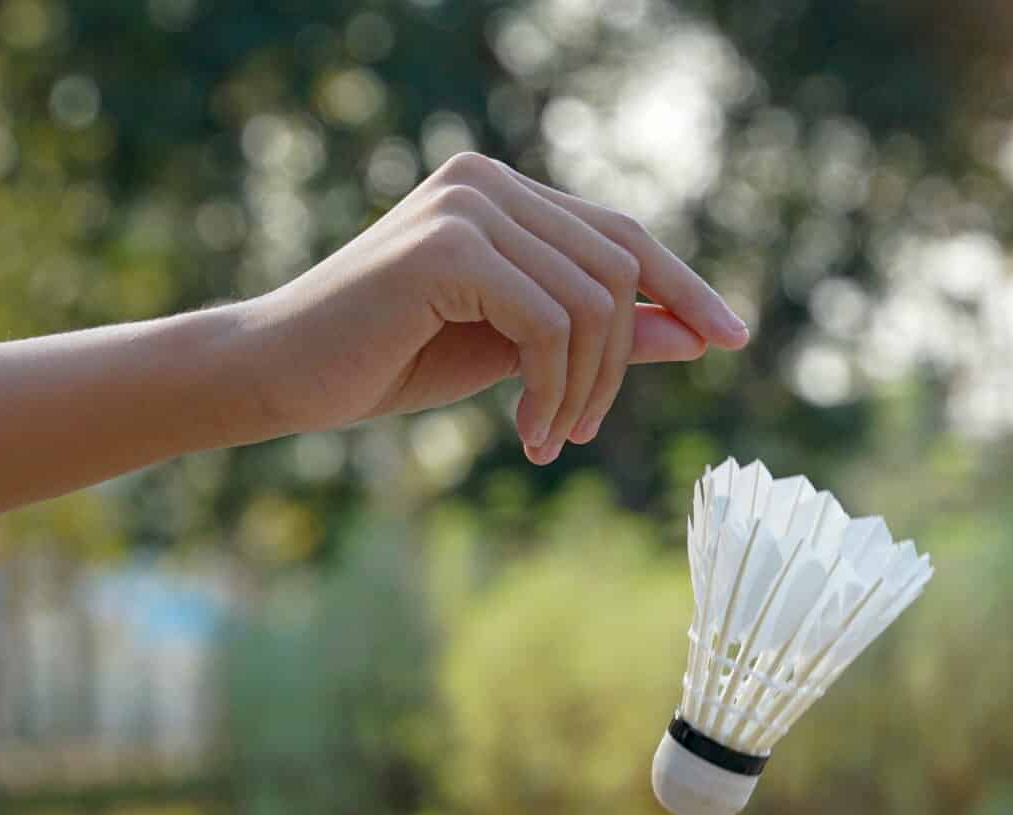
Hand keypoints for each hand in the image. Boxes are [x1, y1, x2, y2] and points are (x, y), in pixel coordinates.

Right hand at [234, 153, 749, 460]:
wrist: (281, 375)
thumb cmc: (388, 361)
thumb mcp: (514, 352)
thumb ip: (598, 333)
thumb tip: (691, 333)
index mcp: (502, 191)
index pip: (621, 232)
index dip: (682, 284)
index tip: (730, 338)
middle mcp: (487, 179)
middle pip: (618, 267)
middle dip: (621, 361)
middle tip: (580, 432)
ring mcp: (467, 204)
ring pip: (593, 299)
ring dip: (586, 387)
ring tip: (549, 437)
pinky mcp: (448, 246)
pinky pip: (551, 324)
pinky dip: (554, 389)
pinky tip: (525, 433)